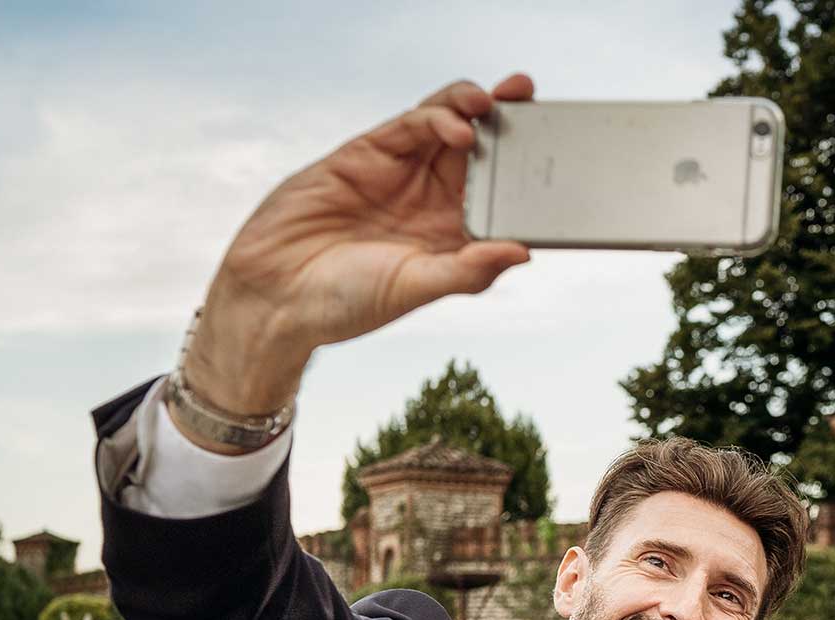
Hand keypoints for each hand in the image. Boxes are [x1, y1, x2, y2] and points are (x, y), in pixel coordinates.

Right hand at [181, 76, 536, 416]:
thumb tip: (524, 251)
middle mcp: (428, 198)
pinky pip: (406, 125)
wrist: (276, 296)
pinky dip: (435, 117)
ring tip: (496, 104)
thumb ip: (469, 270)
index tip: (558, 154)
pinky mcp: (363, 154)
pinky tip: (459, 126)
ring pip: (444, 125)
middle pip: (478, 148)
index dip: (525, 170)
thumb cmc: (346, 303)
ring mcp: (396, 172)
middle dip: (507, 122)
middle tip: (534, 102)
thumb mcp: (417, 289)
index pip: (497, 191)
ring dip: (473, 109)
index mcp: (449, 233)